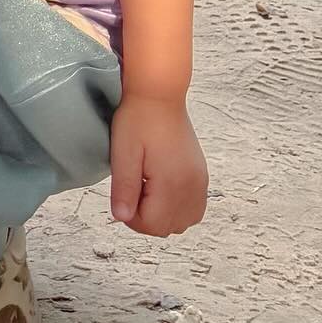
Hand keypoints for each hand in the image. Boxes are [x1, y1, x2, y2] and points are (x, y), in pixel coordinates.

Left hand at [109, 95, 208, 236]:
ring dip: (163, 214)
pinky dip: (177, 207)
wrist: (159, 94)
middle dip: (146, 218)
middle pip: (169, 227)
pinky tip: (161, 188)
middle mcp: (192, 187)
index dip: (132, 218)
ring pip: (183, 221)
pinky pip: (194, 207)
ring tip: (145, 188)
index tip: (123, 197)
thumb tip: (121, 217)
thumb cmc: (139, 118)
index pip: (154, 226)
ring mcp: (200, 182)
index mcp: (172, 183)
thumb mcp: (124, 153)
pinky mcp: (201, 175)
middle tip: (132, 190)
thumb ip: (124, 188)